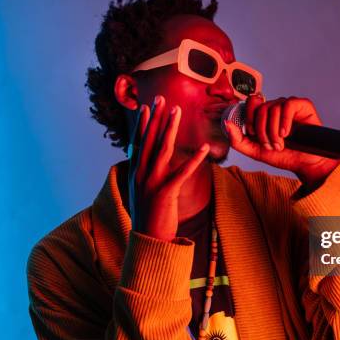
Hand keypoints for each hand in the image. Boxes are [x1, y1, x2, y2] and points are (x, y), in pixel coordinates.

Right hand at [128, 96, 209, 240]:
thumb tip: (147, 162)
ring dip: (171, 128)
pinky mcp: (166, 193)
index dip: (143, 123)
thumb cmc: (148, 217)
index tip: (147, 106)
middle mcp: (140, 174)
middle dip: (156, 117)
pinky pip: (182, 172)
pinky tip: (204, 148)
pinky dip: (194, 159)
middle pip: (149, 139)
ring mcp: (152, 183)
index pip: (138, 142)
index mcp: (135, 172)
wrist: (147, 241)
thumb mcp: (141, 192)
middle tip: (161, 98)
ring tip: (178, 111)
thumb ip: (144, 175)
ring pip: (162, 149)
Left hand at [224, 95, 338, 187]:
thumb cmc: (282, 156)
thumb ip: (238, 140)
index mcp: (263, 114)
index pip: (251, 102)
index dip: (249, 118)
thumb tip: (227, 124)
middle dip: (262, 131)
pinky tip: (286, 133)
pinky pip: (288, 105)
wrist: (304, 164)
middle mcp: (276, 106)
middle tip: (271, 145)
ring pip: (273, 108)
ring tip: (280, 144)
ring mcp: (289, 105)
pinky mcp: (303, 105)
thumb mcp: (255, 151)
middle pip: (261, 108)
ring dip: (274, 131)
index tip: (253, 135)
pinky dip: (284, 121)